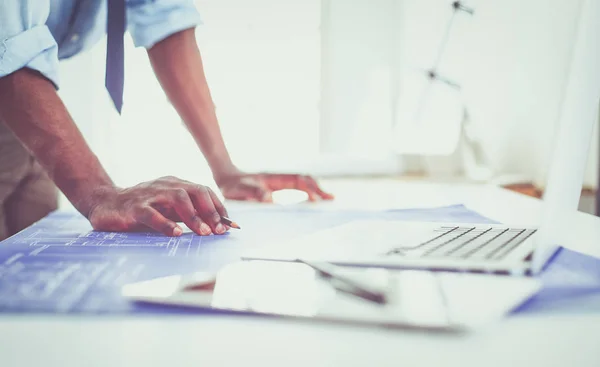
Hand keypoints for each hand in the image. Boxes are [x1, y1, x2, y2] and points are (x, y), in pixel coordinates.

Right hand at [87, 176, 228, 235]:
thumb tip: (216, 227)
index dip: (219, 208)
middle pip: (195, 191)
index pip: (204, 191)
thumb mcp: (169, 209)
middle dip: (211, 211)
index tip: (231, 226)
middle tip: (219, 230)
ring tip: (204, 233)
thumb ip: (189, 215)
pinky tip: (176, 234)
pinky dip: (166, 224)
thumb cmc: (143, 208)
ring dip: (194, 217)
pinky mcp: (134, 207)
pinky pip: (152, 214)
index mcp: (176, 184)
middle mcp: (166, 185)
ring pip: (177, 199)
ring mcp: (150, 194)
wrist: (106, 203)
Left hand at [216, 170, 333, 202]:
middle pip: (304, 180)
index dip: (308, 188)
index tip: (315, 199)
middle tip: (331, 198)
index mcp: (274, 178)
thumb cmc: (233, 185)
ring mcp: (279, 183)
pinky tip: (312, 200)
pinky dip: (307, 192)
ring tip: (327, 198)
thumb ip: (253, 193)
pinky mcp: (277, 188)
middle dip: (318, 188)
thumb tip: (269, 199)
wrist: (226, 179)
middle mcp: (280, 179)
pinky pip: (296, 188)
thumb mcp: (240, 190)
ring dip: (315, 189)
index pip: (297, 181)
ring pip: (302, 183)